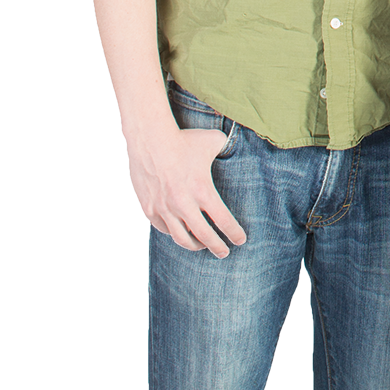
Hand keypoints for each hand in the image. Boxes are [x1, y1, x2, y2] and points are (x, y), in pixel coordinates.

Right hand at [128, 122, 245, 254]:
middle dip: (217, 247)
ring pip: (182, 238)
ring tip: (202, 245)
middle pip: (205, 236)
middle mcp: (184, 204)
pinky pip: (164, 229)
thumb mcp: (214, 141)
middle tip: (224, 252)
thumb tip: (236, 147)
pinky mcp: (149, 208)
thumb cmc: (182, 139)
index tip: (240, 240)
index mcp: (203, 191)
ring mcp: (164, 208)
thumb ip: (228, 148)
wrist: (150, 138)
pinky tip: (181, 231)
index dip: (234, 234)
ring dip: (195, 245)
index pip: (224, 221)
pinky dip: (174, 233)